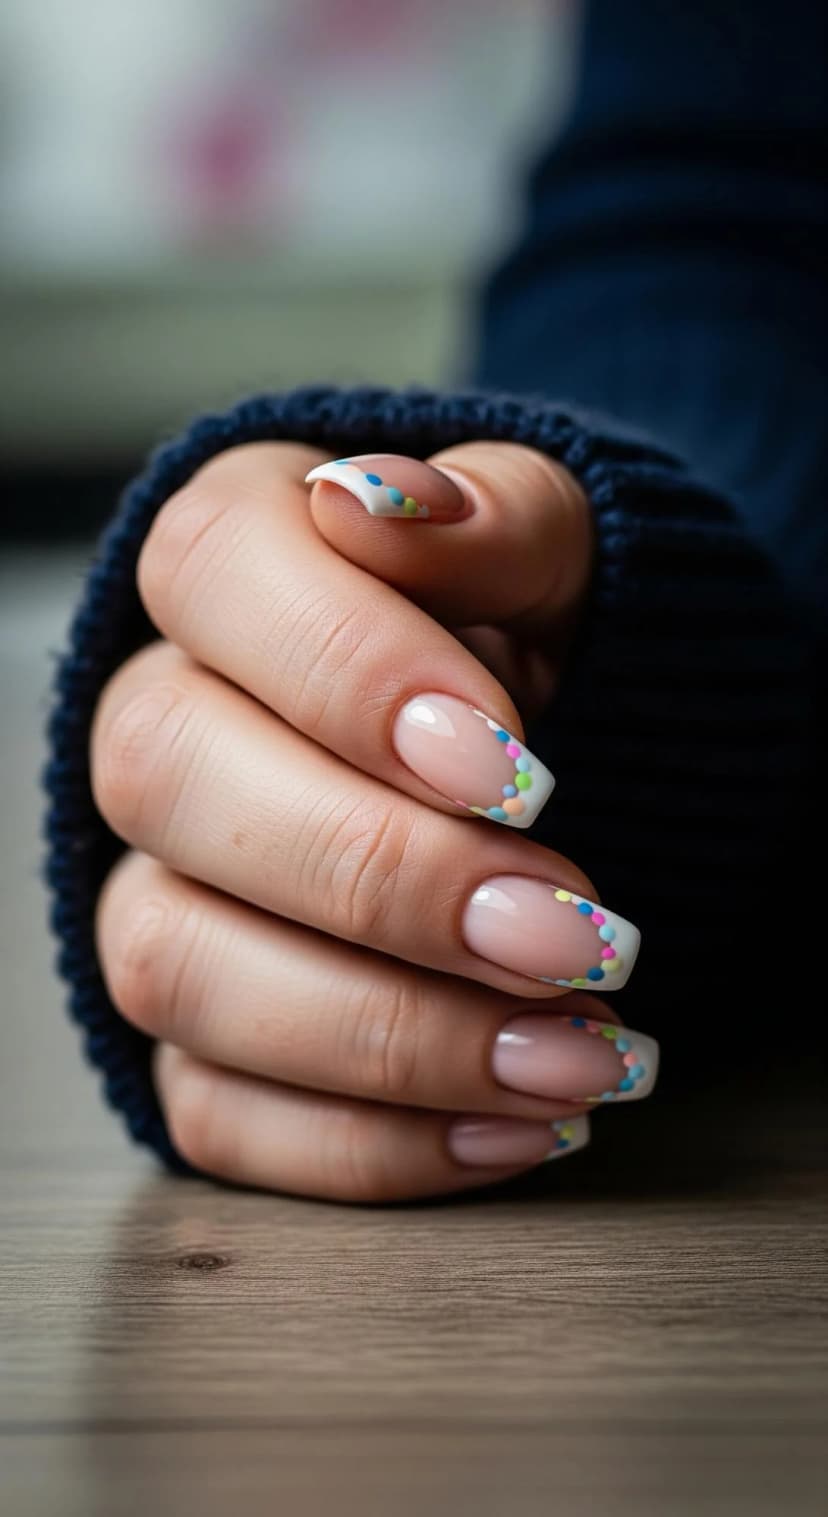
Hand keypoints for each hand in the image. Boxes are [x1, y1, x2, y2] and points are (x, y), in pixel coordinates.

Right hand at [91, 440, 655, 1201]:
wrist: (552, 762)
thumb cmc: (541, 644)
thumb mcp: (565, 553)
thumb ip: (493, 515)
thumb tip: (382, 504)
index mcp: (232, 565)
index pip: (219, 576)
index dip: (349, 671)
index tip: (517, 764)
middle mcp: (162, 722)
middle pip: (174, 783)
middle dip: (383, 876)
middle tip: (568, 931)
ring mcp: (159, 884)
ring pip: (180, 966)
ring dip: (387, 1033)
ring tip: (575, 1051)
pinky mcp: (197, 1031)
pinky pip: (217, 1112)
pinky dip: (371, 1142)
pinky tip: (518, 1123)